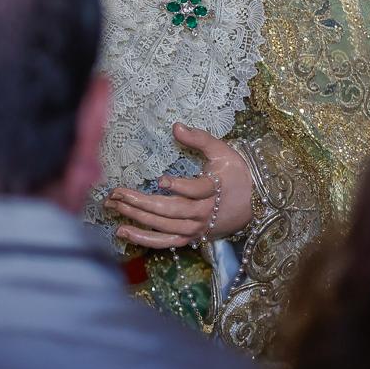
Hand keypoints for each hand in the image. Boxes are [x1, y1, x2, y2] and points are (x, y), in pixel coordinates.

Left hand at [104, 120, 252, 250]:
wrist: (255, 203)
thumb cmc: (235, 172)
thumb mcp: (222, 151)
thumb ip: (199, 138)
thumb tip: (176, 126)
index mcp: (214, 189)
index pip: (197, 190)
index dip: (180, 187)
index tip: (161, 180)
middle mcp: (204, 212)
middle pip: (172, 210)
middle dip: (141, 202)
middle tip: (116, 194)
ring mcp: (196, 228)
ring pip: (165, 226)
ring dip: (138, 219)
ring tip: (114, 209)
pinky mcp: (191, 237)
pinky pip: (166, 242)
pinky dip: (145, 240)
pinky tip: (125, 232)